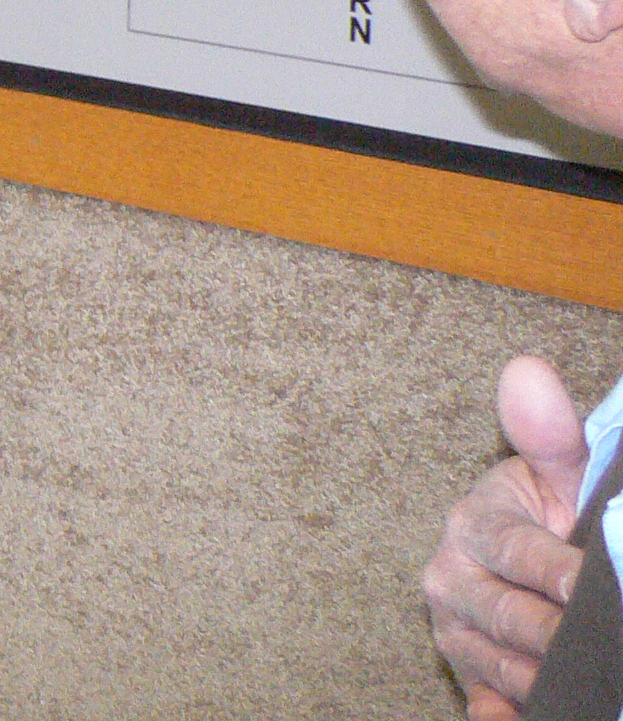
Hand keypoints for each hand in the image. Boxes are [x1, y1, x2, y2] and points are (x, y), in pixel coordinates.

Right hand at [430, 355, 591, 718]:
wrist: (525, 557)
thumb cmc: (552, 511)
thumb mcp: (560, 472)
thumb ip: (551, 434)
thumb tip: (528, 370)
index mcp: (472, 526)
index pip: (519, 556)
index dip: (564, 575)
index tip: (597, 584)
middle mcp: (450, 578)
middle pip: (513, 620)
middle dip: (566, 639)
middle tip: (610, 646)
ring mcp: (455, 631)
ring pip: (507, 666)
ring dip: (553, 680)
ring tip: (600, 682)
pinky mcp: (466, 673)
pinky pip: (486, 704)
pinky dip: (506, 714)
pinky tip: (524, 716)